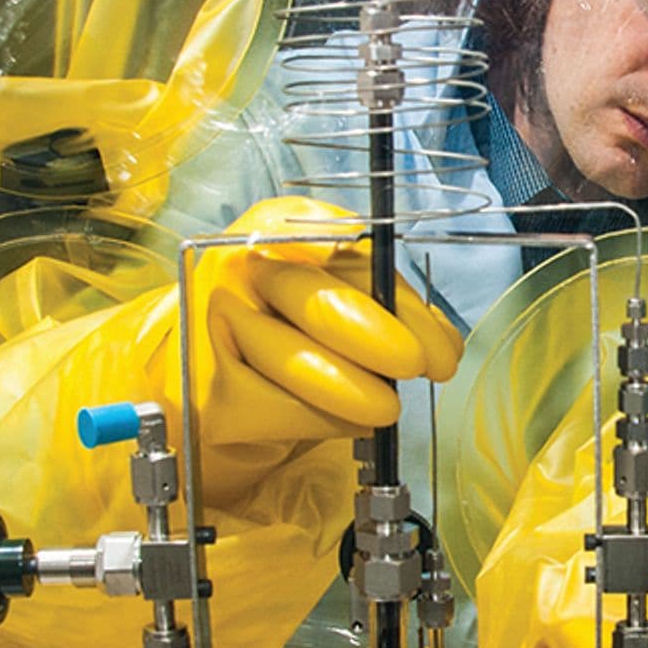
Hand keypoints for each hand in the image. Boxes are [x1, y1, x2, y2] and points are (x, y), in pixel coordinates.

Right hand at [191, 197, 461, 446]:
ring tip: (387, 409)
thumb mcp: (331, 289)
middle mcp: (241, 264)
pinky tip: (349, 421)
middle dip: (373, 337)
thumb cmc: (288, 321)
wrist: (216, 363)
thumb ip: (380, 303)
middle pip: (310, 297)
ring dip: (350, 390)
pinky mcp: (206, 382)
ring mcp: (214, 322)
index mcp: (282, 226)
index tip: (439, 345)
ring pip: (291, 358)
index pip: (348, 255)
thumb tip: (441, 344)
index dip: (402, 303)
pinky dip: (320, 419)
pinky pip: (272, 404)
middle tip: (414, 366)